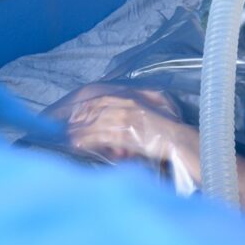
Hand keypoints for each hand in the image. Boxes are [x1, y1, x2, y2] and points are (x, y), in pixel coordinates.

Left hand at [67, 92, 183, 162]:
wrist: (178, 140)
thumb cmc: (166, 132)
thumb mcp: (149, 116)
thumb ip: (133, 116)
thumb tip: (119, 125)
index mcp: (133, 100)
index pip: (104, 100)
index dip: (88, 107)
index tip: (76, 116)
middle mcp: (127, 106)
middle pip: (96, 110)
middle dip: (80, 119)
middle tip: (66, 128)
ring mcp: (127, 119)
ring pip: (96, 123)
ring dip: (80, 131)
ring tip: (67, 139)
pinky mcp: (126, 133)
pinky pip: (102, 136)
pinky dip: (87, 140)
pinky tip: (77, 144)